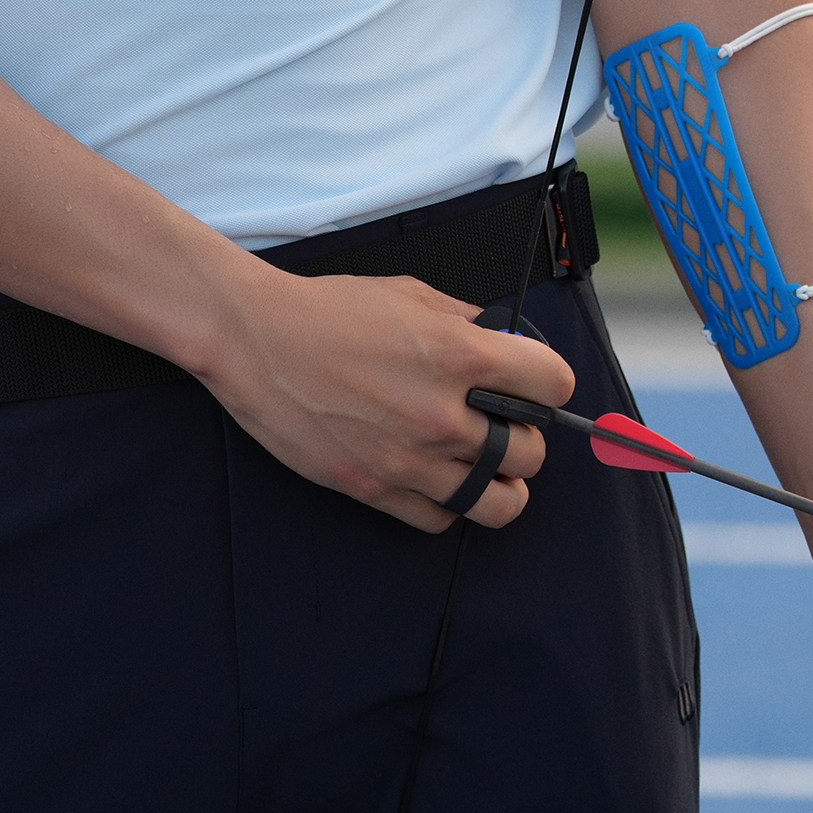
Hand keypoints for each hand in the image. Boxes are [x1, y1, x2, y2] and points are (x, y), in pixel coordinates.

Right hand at [203, 268, 574, 533]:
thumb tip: (502, 340)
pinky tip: (439, 478)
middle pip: (532, 454)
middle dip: (528, 437)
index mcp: (460, 355)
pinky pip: (441, 520)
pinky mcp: (376, 489)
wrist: (259, 340)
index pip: (553, 384)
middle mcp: (444, 414)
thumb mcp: (410, 293)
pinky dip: (450, 504)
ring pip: (497, 503)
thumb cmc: (329, 309)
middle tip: (507, 424)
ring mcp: (411, 458)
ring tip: (488, 466)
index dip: (551, 382)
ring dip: (502, 485)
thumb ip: (465, 320)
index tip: (538, 383)